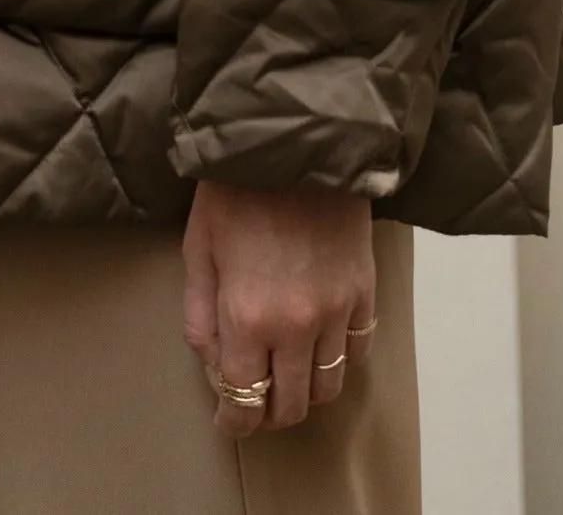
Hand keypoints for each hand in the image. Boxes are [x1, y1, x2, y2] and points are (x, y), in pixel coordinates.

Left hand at [182, 180, 375, 438]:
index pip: (243, 400)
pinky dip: (340, 359)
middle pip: (290, 405)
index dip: (234, 422)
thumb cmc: (235, 188)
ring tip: (288, 374)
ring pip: (328, 387)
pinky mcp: (364, 291)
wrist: (294, 140)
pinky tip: (321, 343)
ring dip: (305, 392)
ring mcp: (336, 310)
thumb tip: (214, 364)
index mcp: (246, 316)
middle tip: (255, 400)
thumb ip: (200, 315)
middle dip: (268, 413)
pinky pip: (359, 350)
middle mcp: (296, 325)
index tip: (228, 422)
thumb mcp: (198, 247)